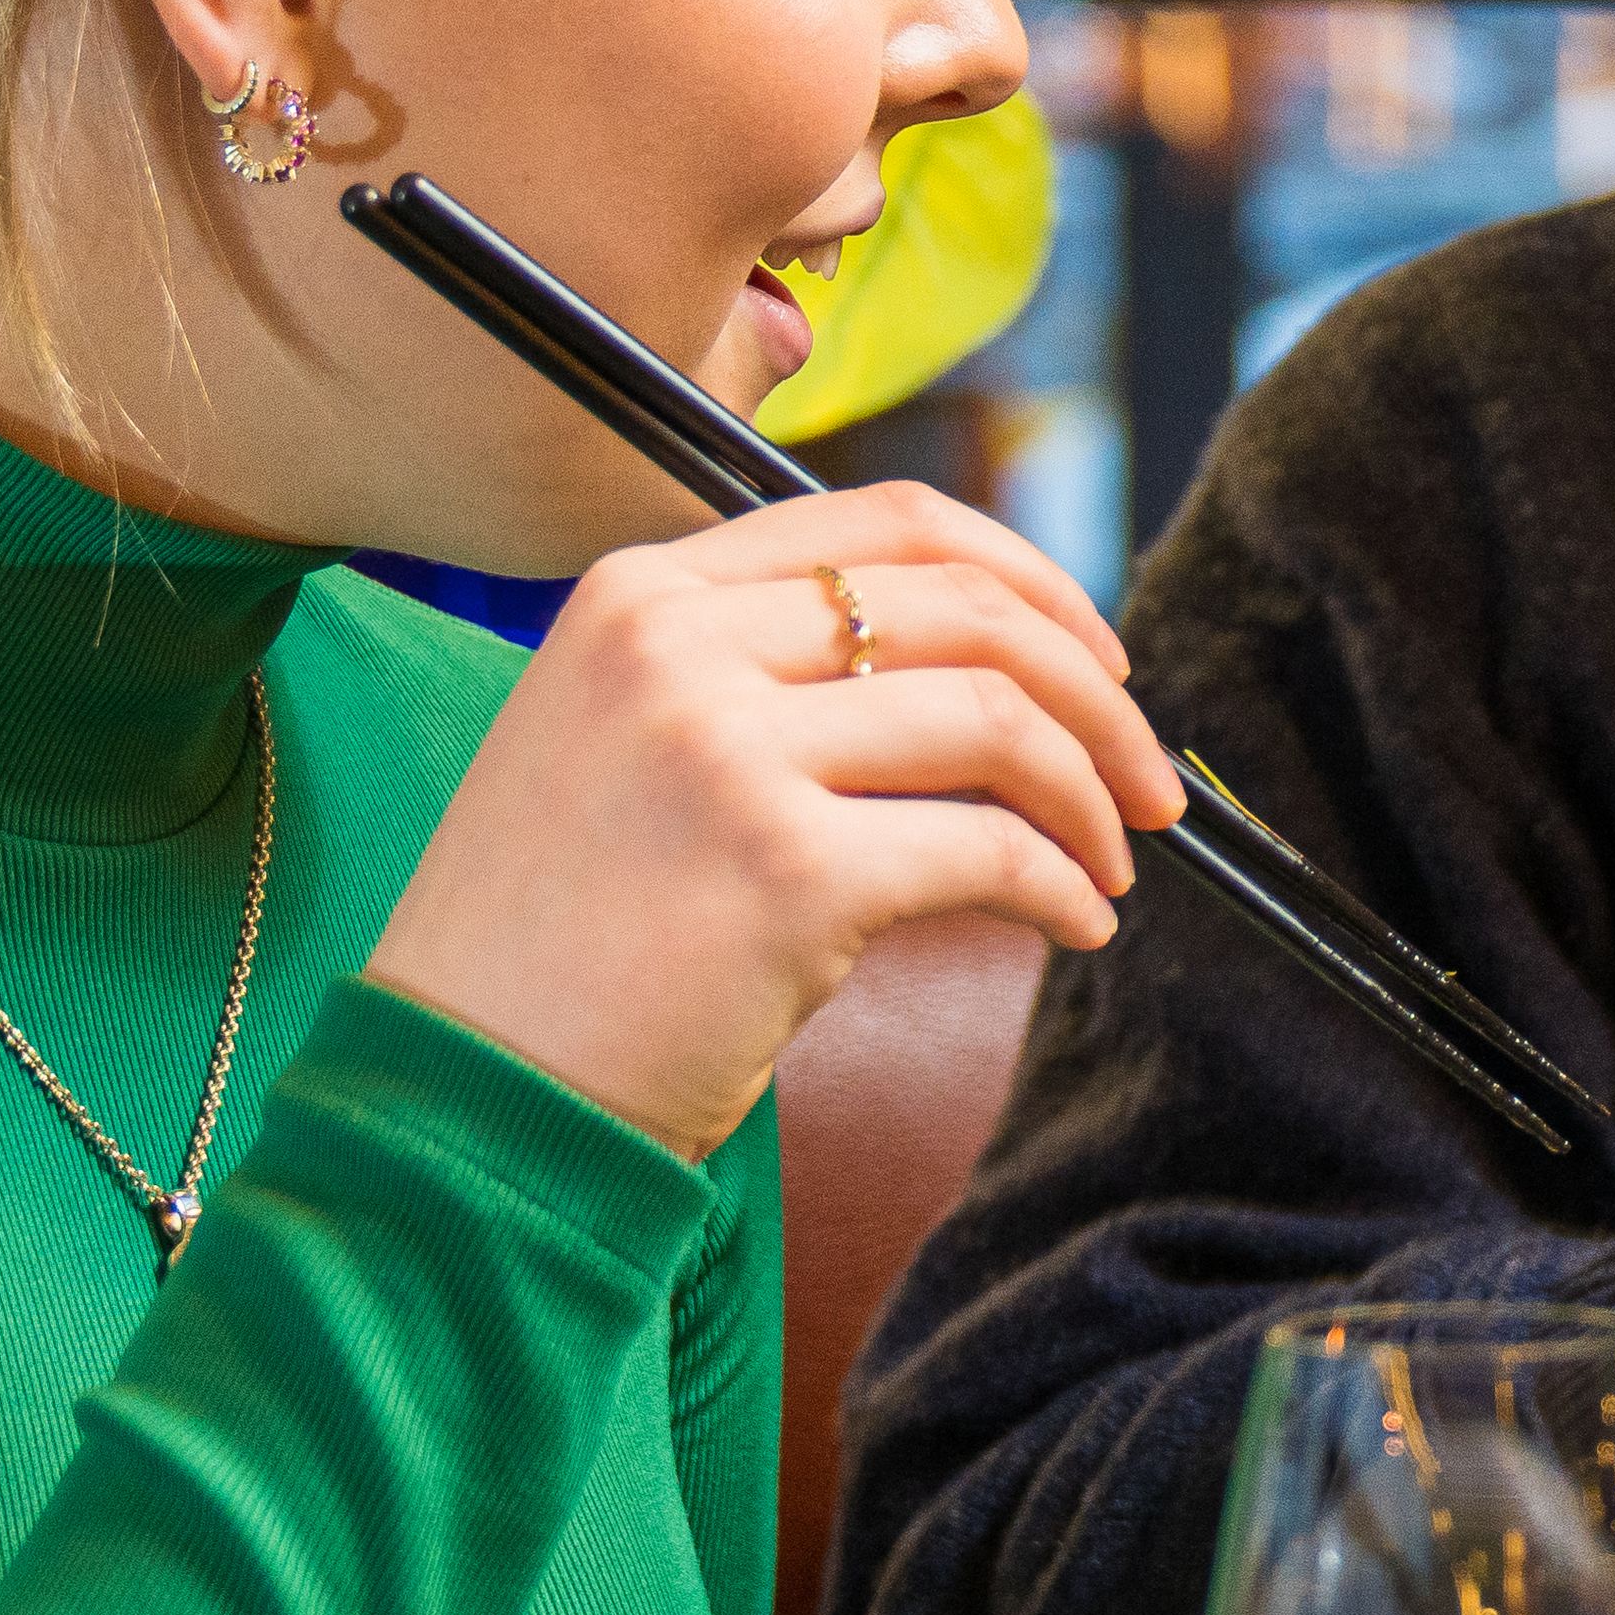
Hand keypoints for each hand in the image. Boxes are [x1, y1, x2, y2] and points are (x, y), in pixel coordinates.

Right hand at [366, 488, 1189, 1156]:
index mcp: (638, 595)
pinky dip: (1061, 888)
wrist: (465, 1092)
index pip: (889, 522)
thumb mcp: (622, 744)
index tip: (1098, 656)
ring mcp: (723, 752)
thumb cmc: (560, 943)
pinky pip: (989, 850)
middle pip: (968, 608)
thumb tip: (976, 662)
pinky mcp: (781, 870)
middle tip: (1149, 779)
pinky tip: (1075, 926)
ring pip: (997, 718)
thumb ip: (755, 672)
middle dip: (1097, 694)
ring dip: (1092, 793)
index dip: (1030, 577)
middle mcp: (674, 648)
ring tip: (1113, 861)